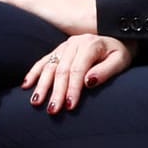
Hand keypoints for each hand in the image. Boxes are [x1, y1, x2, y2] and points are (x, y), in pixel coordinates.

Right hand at [20, 34, 136, 113]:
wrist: (117, 37)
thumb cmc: (119, 53)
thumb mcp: (120, 61)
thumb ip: (106, 71)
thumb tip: (88, 82)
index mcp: (90, 45)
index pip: (77, 70)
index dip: (72, 88)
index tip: (69, 106)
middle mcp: (74, 44)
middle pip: (61, 70)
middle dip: (56, 92)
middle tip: (52, 110)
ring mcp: (64, 46)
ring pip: (49, 66)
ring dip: (41, 85)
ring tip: (36, 102)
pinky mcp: (59, 50)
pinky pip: (43, 61)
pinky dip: (33, 73)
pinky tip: (26, 85)